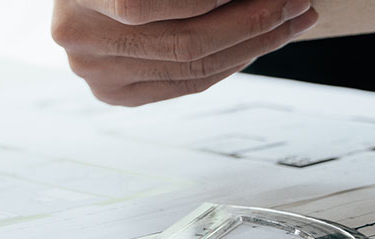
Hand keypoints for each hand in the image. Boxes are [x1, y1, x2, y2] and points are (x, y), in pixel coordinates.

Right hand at [52, 0, 317, 105]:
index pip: (141, 7)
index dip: (207, 1)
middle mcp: (79, 39)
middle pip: (182, 42)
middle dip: (252, 22)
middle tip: (295, 1)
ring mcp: (94, 73)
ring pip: (192, 68)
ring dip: (254, 43)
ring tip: (291, 18)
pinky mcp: (115, 94)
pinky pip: (187, 84)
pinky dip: (230, 63)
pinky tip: (258, 41)